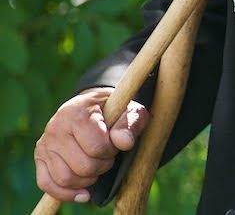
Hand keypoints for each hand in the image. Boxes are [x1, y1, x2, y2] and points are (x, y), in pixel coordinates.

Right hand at [33, 88, 150, 202]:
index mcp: (77, 112)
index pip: (97, 147)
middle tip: (108, 155)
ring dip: (88, 179)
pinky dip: (66, 193)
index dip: (111, 151)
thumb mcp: (128, 110)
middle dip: (103, 166)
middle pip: (83, 167)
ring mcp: (45, 143)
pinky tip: (84, 192)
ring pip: (66, 178)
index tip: (114, 143)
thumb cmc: (113, 110)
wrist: (92, 106)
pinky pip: (47, 184)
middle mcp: (56, 127)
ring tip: (97, 165)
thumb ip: (130, 124)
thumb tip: (124, 143)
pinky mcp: (40, 157)